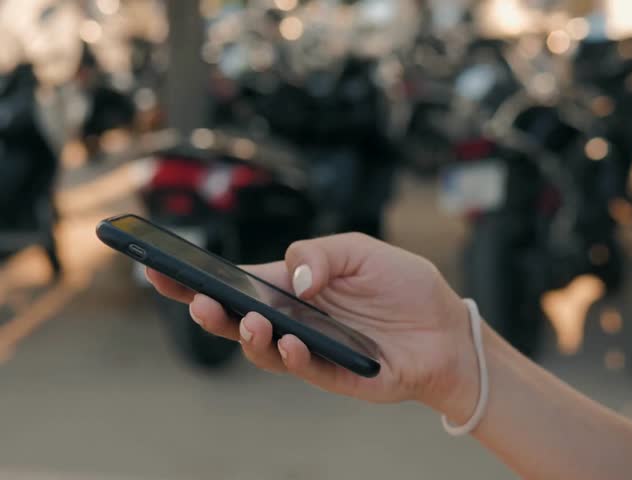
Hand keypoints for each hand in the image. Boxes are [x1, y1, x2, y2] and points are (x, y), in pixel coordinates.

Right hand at [146, 233, 477, 414]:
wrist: (447, 330)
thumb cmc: (405, 288)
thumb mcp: (364, 251)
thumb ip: (322, 254)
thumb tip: (292, 276)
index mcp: (295, 285)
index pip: (238, 282)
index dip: (198, 278)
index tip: (159, 266)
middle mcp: (295, 318)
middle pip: (236, 318)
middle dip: (207, 310)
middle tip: (196, 299)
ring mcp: (311, 349)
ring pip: (261, 349)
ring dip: (247, 336)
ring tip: (248, 320)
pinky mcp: (333, 374)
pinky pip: (302, 368)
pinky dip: (291, 355)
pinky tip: (291, 340)